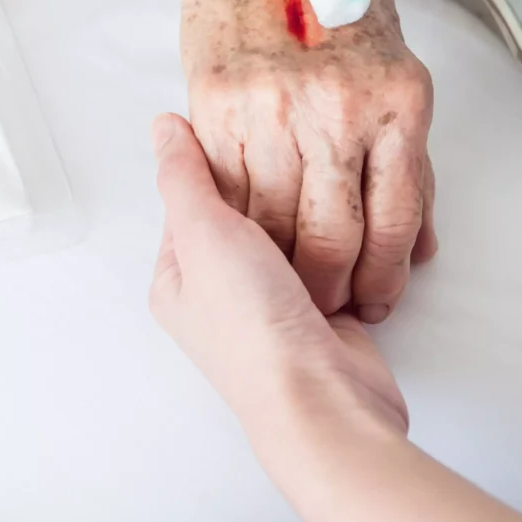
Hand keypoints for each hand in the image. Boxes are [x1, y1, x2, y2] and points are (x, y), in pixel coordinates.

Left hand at [149, 113, 407, 438]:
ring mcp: (275, 299)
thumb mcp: (206, 236)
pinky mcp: (323, 306)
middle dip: (279, 183)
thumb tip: (162, 128)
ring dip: (318, 211)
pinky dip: (346, 238)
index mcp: (181, 274)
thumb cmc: (254, 327)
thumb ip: (186, 177)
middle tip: (305, 146)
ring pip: (296, 230)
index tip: (257, 124)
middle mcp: (224, 288)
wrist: (323, 397)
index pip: (196, 195)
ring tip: (338, 179)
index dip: (225, 159)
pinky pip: (333, 254)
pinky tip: (360, 216)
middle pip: (250, 211)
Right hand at [173, 0, 435, 325]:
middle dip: (336, 291)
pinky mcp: (221, 109)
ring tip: (294, 287)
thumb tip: (422, 246)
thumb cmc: (339, 14)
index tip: (378, 300)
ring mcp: (277, 111)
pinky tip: (253, 245)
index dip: (386, 277)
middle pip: (335, 238)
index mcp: (400, 104)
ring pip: (278, 228)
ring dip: (285, 272)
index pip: (396, 219)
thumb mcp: (399, 79)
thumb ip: (414, 167)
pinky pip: (231, 195)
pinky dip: (242, 231)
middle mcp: (340, 111)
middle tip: (334, 306)